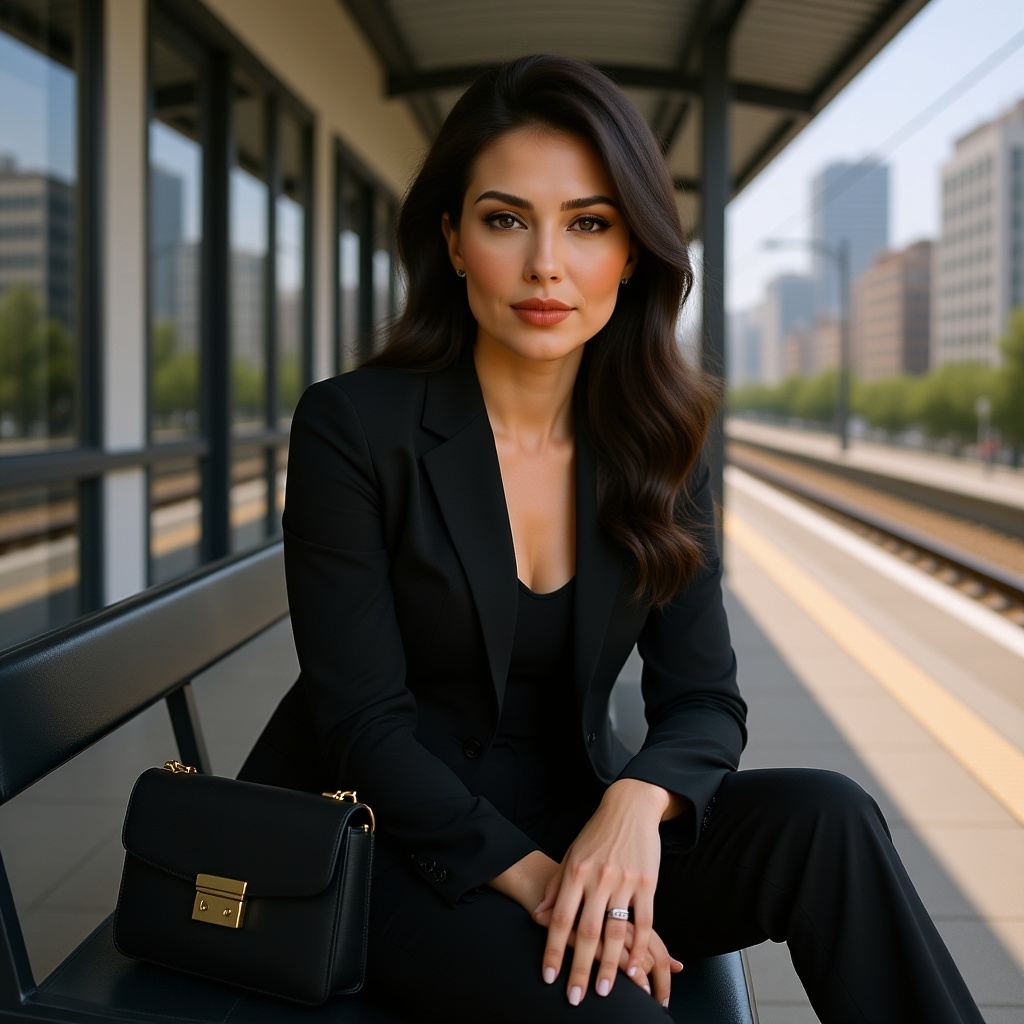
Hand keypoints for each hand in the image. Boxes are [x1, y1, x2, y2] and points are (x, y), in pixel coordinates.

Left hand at [532, 779, 683, 1006]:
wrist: (629, 806)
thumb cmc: (596, 833)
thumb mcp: (570, 855)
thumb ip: (556, 887)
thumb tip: (538, 917)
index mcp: (575, 872)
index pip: (560, 919)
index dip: (553, 949)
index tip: (548, 976)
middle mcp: (598, 878)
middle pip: (587, 932)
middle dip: (579, 968)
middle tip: (575, 997)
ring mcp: (624, 880)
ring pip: (616, 931)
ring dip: (609, 965)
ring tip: (603, 990)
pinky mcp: (647, 882)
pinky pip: (645, 921)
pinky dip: (640, 946)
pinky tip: (634, 966)